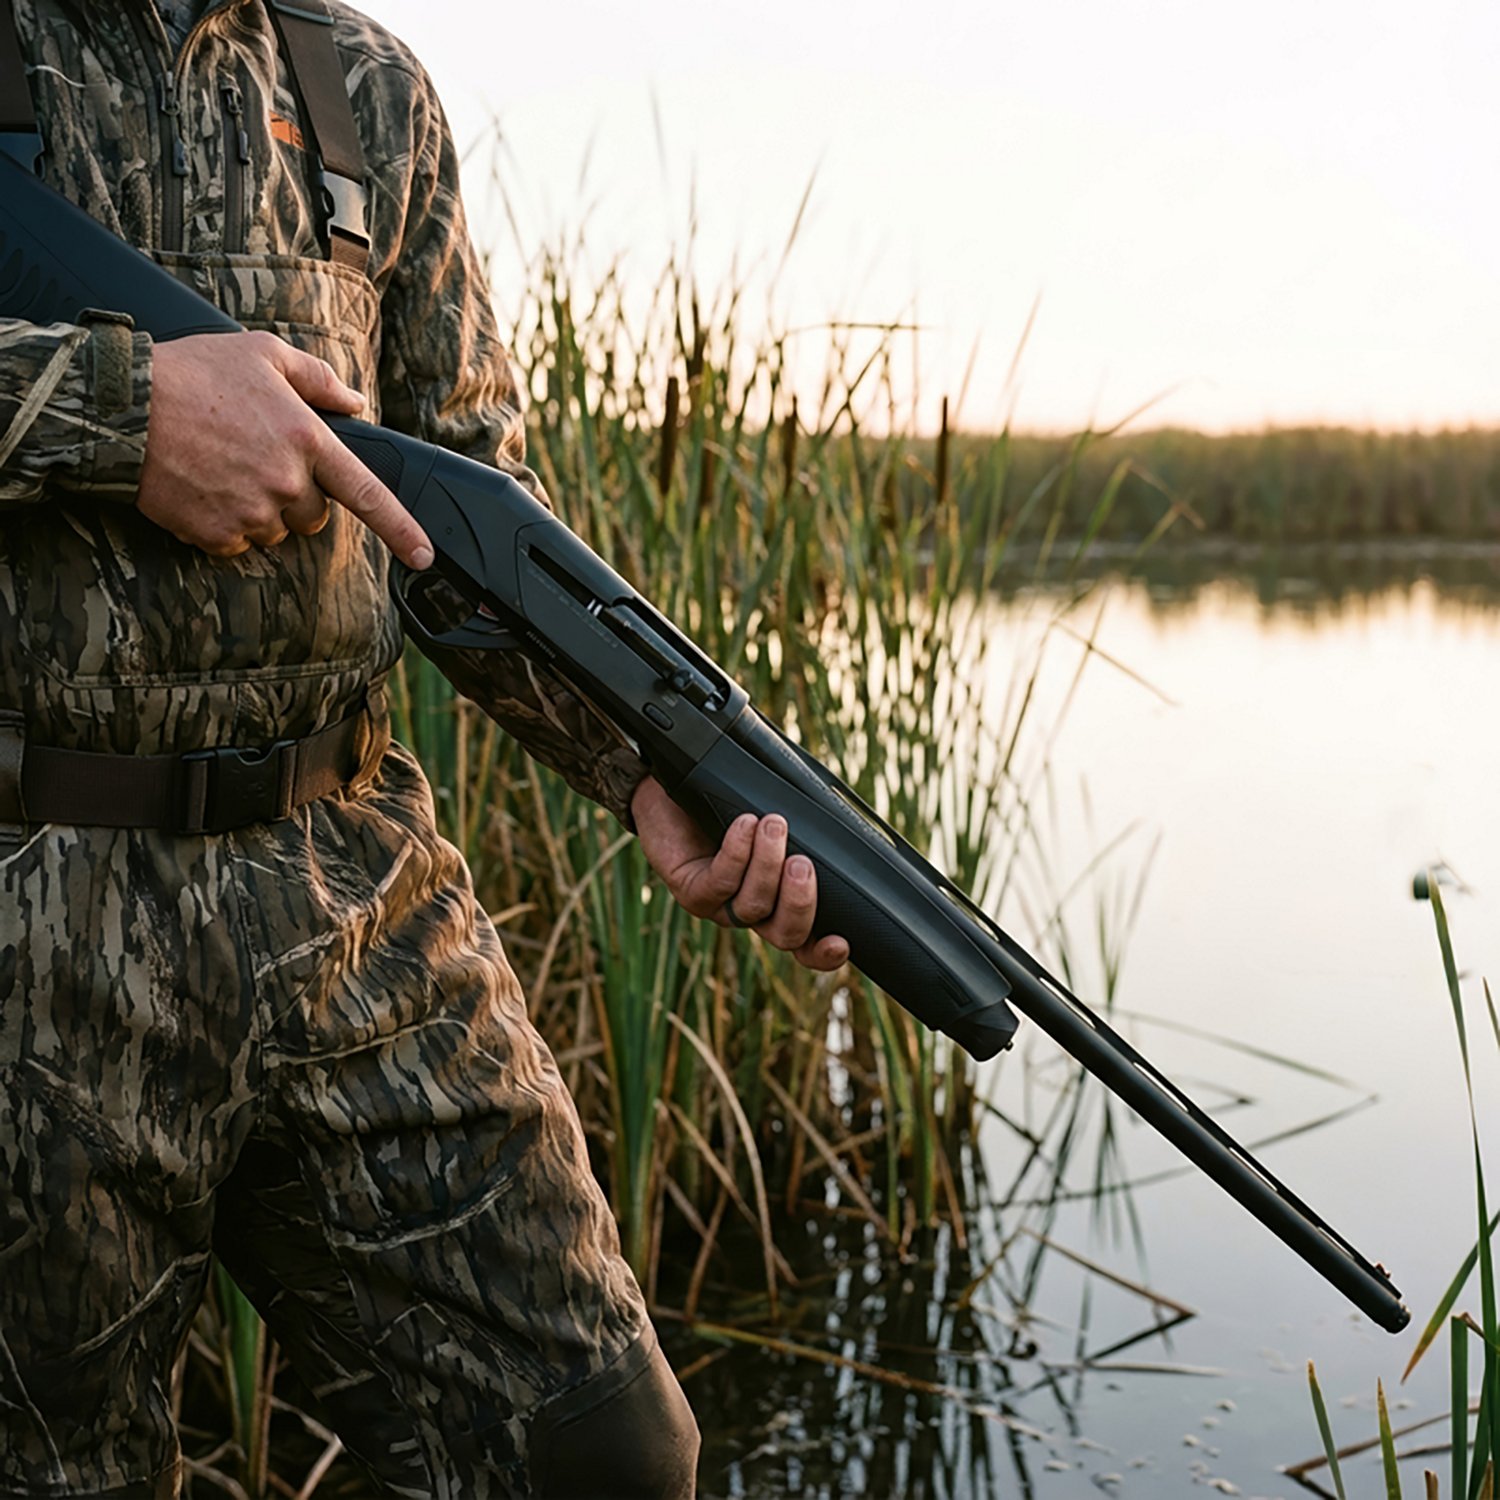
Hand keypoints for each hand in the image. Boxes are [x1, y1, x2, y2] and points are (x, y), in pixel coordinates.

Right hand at [137, 331, 432, 566]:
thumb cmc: (192, 373)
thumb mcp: (263, 353)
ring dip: (258, 509)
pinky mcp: (217, 534)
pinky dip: (224, 523)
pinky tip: (202, 487)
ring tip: (221, 467)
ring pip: (275, 530)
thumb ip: (318, 379)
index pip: (369, 494)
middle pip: (315, 516)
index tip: (422, 556)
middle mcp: (286, 482)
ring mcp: (252, 512)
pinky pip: (236, 543)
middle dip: (297, 497)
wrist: (122, 407)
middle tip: (258, 461)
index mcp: (307, 440)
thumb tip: (356, 402)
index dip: (401, 529)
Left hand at [631, 775, 849, 971]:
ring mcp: (719, 906)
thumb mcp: (774, 817)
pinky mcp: (690, 891)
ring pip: (753, 907)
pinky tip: (744, 823)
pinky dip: (737, 853)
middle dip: (799, 903)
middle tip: (802, 863)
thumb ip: (804, 834)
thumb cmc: (729, 802)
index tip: (841, 942)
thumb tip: (837, 835)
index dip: (823, 952)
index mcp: (778, 902)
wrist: (671, 788)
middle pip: (784, 935)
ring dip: (767, 864)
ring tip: (773, 824)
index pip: (805, 943)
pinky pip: (719, 884)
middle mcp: (751, 911)